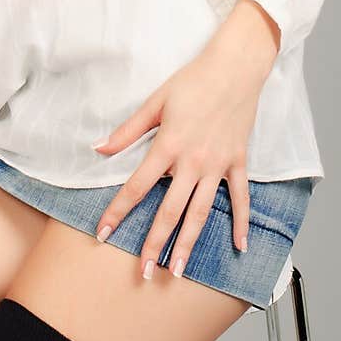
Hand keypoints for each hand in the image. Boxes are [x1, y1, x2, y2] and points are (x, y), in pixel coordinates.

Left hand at [91, 10, 276, 282]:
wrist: (235, 67)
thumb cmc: (193, 81)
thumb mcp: (155, 102)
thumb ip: (128, 130)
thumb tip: (99, 149)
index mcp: (168, 146)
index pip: (138, 186)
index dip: (119, 211)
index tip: (103, 233)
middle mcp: (193, 162)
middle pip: (170, 211)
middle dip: (155, 244)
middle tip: (143, 273)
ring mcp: (218, 165)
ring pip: (201, 212)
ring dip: (188, 244)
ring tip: (177, 271)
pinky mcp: (238, 162)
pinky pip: (240, 198)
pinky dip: (242, 223)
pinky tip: (240, 246)